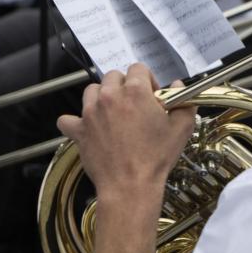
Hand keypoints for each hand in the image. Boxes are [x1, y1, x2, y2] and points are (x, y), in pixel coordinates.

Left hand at [57, 65, 196, 205]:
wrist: (131, 184)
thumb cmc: (158, 156)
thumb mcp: (182, 127)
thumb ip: (184, 101)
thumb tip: (178, 86)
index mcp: (136, 91)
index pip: (138, 68)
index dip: (148, 79)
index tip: (153, 96)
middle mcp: (110, 96)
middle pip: (113, 76)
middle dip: (125, 85)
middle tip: (135, 105)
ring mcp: (90, 112)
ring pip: (92, 90)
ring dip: (102, 96)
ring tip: (113, 113)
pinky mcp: (78, 131)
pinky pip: (67, 119)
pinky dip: (75, 121)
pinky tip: (87, 127)